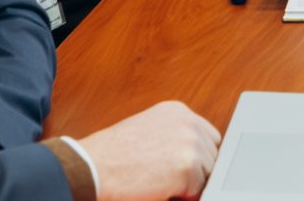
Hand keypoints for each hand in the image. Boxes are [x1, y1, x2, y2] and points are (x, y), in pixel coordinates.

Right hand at [77, 101, 221, 200]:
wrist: (92, 167)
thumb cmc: (111, 155)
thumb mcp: (148, 131)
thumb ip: (174, 137)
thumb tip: (196, 157)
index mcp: (178, 111)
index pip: (207, 136)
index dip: (198, 156)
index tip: (187, 167)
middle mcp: (188, 122)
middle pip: (211, 154)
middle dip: (196, 170)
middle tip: (168, 179)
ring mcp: (190, 143)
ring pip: (206, 173)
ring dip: (188, 183)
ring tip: (158, 181)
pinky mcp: (188, 166)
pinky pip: (197, 189)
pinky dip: (180, 194)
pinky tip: (158, 188)